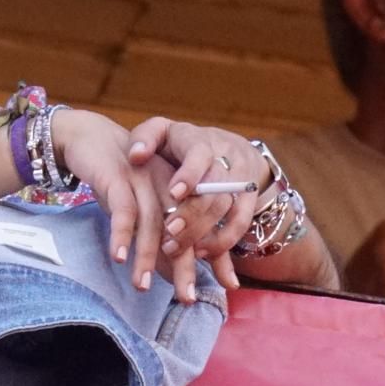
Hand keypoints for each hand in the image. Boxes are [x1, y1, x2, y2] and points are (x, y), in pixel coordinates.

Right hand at [52, 109, 201, 302]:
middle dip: (183, 265)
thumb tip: (179, 279)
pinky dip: (121, 234)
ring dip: (146, 256)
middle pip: (182, 228)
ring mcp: (143, 179)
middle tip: (185, 297)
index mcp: (182, 190)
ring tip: (141, 286)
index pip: (199, 229)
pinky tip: (118, 257)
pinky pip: (122, 209)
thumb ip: (164, 236)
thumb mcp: (145, 206)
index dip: (205, 259)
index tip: (203, 292)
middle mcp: (167, 184)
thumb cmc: (120, 178)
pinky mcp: (116, 176)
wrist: (89, 137)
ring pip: (151, 222)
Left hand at [127, 118, 269, 262]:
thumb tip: (135, 155)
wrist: (225, 146)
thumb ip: (145, 139)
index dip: (190, 174)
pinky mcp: (249, 198)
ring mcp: (241, 178)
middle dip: (193, 212)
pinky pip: (242, 222)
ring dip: (204, 231)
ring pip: (229, 207)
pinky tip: (201, 253)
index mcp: (198, 141)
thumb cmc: (180, 143)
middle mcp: (225, 158)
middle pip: (216, 186)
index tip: (174, 193)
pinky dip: (224, 241)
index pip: (199, 154)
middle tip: (169, 231)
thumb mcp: (160, 132)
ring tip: (176, 248)